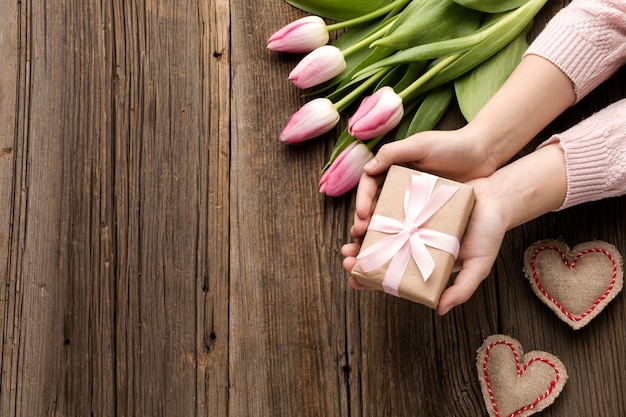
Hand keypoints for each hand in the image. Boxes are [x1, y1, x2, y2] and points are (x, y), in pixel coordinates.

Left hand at [341, 176, 507, 312]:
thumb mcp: (478, 265)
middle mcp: (414, 244)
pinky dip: (375, 212)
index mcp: (424, 263)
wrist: (498, 198)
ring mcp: (412, 222)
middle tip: (347, 258)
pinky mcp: (412, 201)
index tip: (354, 282)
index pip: (392, 277)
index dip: (371, 281)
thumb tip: (439, 309)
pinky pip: (389, 208)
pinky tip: (365, 216)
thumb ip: (462, 289)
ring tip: (353, 237)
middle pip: (380, 255)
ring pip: (380, 232)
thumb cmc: (489, 234)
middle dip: (359, 258)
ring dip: (362, 236)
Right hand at [346, 127, 498, 250]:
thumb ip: (393, 153)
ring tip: (370, 248)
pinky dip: (401, 238)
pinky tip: (396, 250)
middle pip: (375, 206)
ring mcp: (414, 201)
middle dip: (363, 222)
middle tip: (359, 236)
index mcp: (393, 168)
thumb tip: (367, 169)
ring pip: (390, 219)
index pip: (369, 185)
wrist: (483, 154)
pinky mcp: (428, 213)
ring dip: (377, 234)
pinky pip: (411, 227)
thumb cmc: (452, 145)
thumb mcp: (421, 144)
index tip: (361, 215)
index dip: (362, 200)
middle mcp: (400, 185)